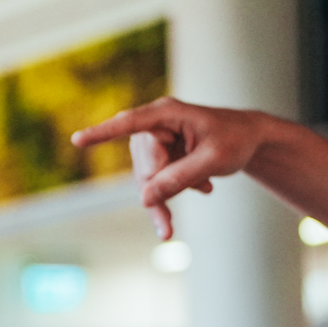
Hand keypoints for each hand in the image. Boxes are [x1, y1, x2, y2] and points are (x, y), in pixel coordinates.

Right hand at [71, 97, 268, 240]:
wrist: (250, 138)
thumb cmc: (236, 139)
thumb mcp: (214, 159)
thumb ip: (180, 177)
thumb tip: (145, 198)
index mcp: (167, 113)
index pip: (130, 124)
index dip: (102, 133)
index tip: (77, 140)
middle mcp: (154, 126)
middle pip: (144, 168)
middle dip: (164, 190)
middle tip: (183, 213)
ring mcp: (153, 143)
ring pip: (146, 181)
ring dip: (172, 192)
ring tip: (206, 188)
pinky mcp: (157, 156)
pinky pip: (154, 184)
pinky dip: (174, 192)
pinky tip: (205, 187)